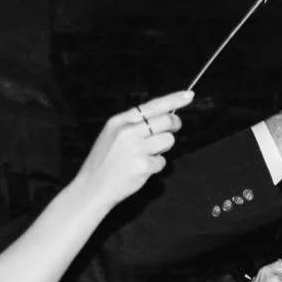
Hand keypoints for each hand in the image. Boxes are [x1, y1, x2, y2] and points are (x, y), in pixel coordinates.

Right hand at [71, 91, 191, 209]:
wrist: (92, 187)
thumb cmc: (105, 161)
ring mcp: (136, 148)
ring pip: (169, 140)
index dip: (173, 99)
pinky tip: (141, 169)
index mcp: (119, 121)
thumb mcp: (112, 134)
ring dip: (163, 148)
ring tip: (146, 155)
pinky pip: (162, 162)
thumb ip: (134, 124)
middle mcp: (128, 131)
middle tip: (173, 129)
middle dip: (175, 124)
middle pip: (166, 120)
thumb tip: (164, 116)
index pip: (152, 105)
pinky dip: (156, 166)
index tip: (189, 95)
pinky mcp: (143, 165)